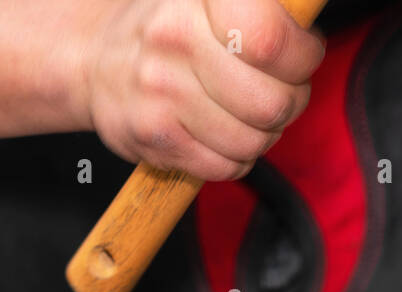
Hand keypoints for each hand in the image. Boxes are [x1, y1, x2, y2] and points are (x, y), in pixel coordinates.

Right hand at [82, 0, 323, 179]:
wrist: (92, 61)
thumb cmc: (171, 30)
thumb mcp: (208, 0)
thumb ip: (264, 12)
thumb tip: (308, 29)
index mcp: (199, 0)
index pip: (270, 37)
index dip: (302, 55)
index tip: (302, 54)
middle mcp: (176, 39)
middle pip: (273, 101)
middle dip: (290, 103)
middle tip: (278, 92)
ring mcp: (162, 92)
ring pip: (253, 140)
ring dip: (263, 134)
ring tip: (244, 114)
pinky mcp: (154, 137)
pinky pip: (226, 166)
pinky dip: (235, 158)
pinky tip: (220, 136)